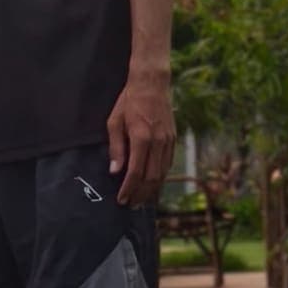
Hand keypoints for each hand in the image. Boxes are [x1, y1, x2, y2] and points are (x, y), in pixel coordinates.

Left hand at [107, 72, 175, 205]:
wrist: (152, 84)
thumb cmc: (129, 101)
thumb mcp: (114, 122)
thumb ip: (116, 148)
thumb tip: (115, 171)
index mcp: (141, 137)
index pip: (136, 172)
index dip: (128, 188)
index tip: (122, 199)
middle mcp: (158, 142)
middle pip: (151, 177)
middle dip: (140, 194)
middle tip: (131, 204)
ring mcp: (168, 141)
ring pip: (162, 173)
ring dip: (152, 189)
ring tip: (141, 199)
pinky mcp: (173, 139)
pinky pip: (168, 164)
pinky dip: (161, 177)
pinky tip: (153, 184)